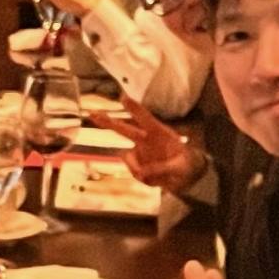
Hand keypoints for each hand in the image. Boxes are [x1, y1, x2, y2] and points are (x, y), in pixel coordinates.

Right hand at [92, 95, 206, 193]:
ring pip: (128, 159)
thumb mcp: (181, 166)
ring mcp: (139, 153)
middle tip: (92, 114)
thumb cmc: (186, 165)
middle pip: (123, 129)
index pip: (145, 118)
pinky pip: (135, 173)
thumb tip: (142, 173)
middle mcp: (145, 140)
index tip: (123, 97)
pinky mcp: (137, 166)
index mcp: (159, 132)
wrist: (185, 178)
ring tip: (159, 176)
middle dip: (107, 122)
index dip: (134, 108)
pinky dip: (147, 180)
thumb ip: (162, 168)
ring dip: (138, 169)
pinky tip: (158, 179)